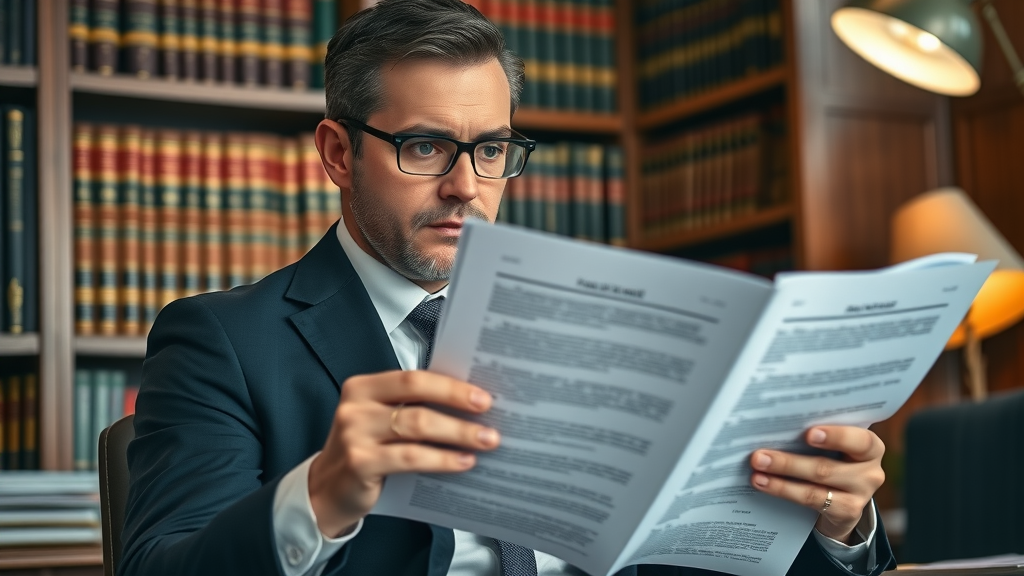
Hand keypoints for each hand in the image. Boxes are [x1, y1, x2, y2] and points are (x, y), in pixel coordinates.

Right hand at [308, 370, 499, 537]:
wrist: (326, 491)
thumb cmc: (364, 450)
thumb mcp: (379, 421)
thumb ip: (411, 408)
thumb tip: (467, 405)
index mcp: (363, 387)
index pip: (412, 378)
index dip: (449, 385)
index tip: (482, 395)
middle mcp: (355, 406)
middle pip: (416, 398)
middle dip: (457, 403)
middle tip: (489, 414)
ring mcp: (354, 435)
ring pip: (416, 427)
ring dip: (457, 433)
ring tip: (485, 440)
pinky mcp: (360, 463)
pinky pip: (410, 458)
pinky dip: (441, 459)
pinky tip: (463, 462)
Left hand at [749, 426, 884, 543]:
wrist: (845, 498)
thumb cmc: (834, 456)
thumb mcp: (835, 444)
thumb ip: (817, 433)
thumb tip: (774, 424)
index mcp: (870, 446)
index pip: (860, 440)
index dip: (836, 436)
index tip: (809, 433)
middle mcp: (870, 471)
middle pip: (827, 467)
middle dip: (789, 461)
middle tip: (760, 455)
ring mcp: (860, 495)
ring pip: (815, 486)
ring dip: (781, 478)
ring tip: (757, 468)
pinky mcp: (847, 513)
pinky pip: (811, 501)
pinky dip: (783, 490)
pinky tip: (763, 483)